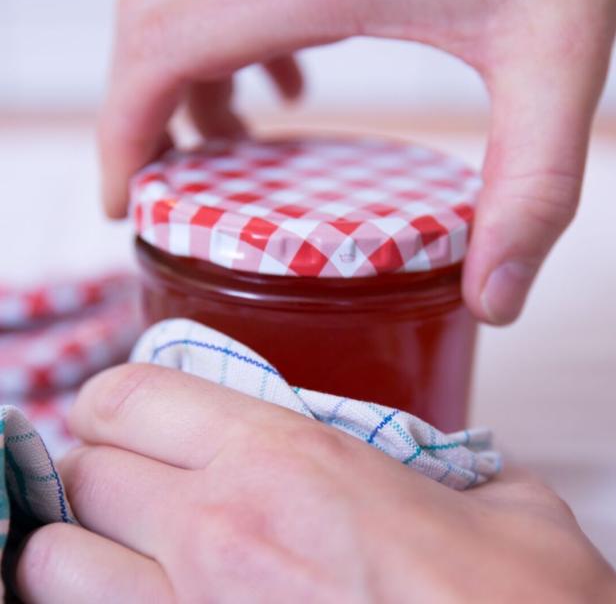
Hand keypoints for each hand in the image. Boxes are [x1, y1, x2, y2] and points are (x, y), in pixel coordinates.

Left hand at [15, 364, 615, 601]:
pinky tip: (128, 596)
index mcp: (286, 460)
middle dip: (97, 469)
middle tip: (131, 481)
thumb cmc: (516, 603)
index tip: (126, 415)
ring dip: (74, 547)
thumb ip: (435, 465)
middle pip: (83, 470)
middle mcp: (220, 533)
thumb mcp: (496, 498)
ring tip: (114, 549)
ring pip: (52, 563)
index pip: (131, 396)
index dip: (115, 401)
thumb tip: (421, 463)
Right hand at [99, 0, 615, 323]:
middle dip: (149, 111)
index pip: (158, 48)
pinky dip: (235, 39)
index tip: (122, 200)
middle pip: (153, 24)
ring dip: (189, 76)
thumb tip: (494, 302)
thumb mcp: (553, 57)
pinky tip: (291, 79)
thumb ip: (532, 189)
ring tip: (233, 146)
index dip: (121, 130)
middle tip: (178, 188)